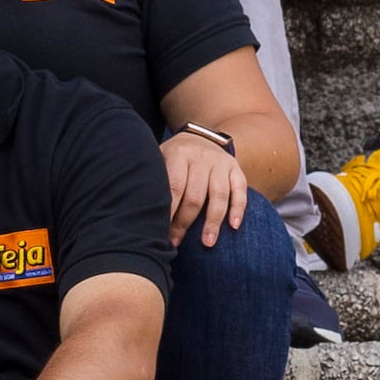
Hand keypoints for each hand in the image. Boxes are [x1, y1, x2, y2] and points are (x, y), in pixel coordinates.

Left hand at [158, 133, 253, 249]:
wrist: (202, 136)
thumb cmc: (174, 157)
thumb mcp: (160, 157)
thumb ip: (154, 178)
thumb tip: (138, 211)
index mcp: (178, 155)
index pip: (174, 187)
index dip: (169, 212)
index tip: (161, 232)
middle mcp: (201, 157)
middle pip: (195, 195)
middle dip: (185, 222)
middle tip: (176, 242)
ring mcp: (220, 163)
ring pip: (219, 195)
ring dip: (213, 222)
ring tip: (207, 243)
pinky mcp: (235, 169)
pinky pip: (240, 189)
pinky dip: (238, 208)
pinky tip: (234, 226)